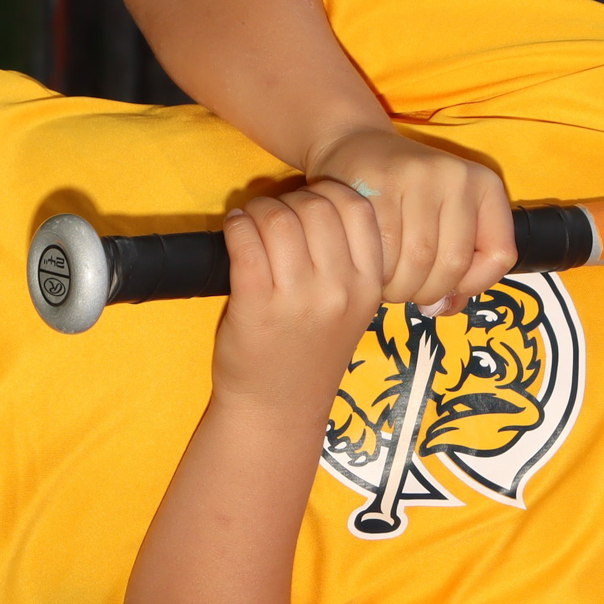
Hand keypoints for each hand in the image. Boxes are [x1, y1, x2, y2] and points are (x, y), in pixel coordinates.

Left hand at [212, 181, 387, 412]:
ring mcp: (299, 300)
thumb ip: (345, 261)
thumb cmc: (311, 355)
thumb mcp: (351, 310)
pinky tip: (234, 232)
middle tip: (273, 215)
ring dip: (258, 211)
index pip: (358, 209)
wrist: (278, 409)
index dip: (328, 194)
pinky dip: (236, 226)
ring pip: (280, 219)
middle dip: (289, 200)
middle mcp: (340, 290)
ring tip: (250, 223)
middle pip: (318, 207)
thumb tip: (317, 200)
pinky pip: (246, 242)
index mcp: (369, 286)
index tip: (308, 206)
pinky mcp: (257, 306)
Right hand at [301, 127, 515, 314]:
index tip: (447, 288)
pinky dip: (378, 272)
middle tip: (406, 291)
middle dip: (427, 292)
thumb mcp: (447, 220)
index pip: (499, 255)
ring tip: (387, 282)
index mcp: (486, 185)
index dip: (472, 285)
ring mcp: (420, 176)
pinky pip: (385, 251)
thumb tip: (441, 309)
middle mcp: (458, 175)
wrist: (357, 146)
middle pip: (453, 264)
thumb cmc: (406, 195)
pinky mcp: (381, 183)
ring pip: (418, 262)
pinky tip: (371, 267)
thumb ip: (458, 268)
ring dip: (399, 287)